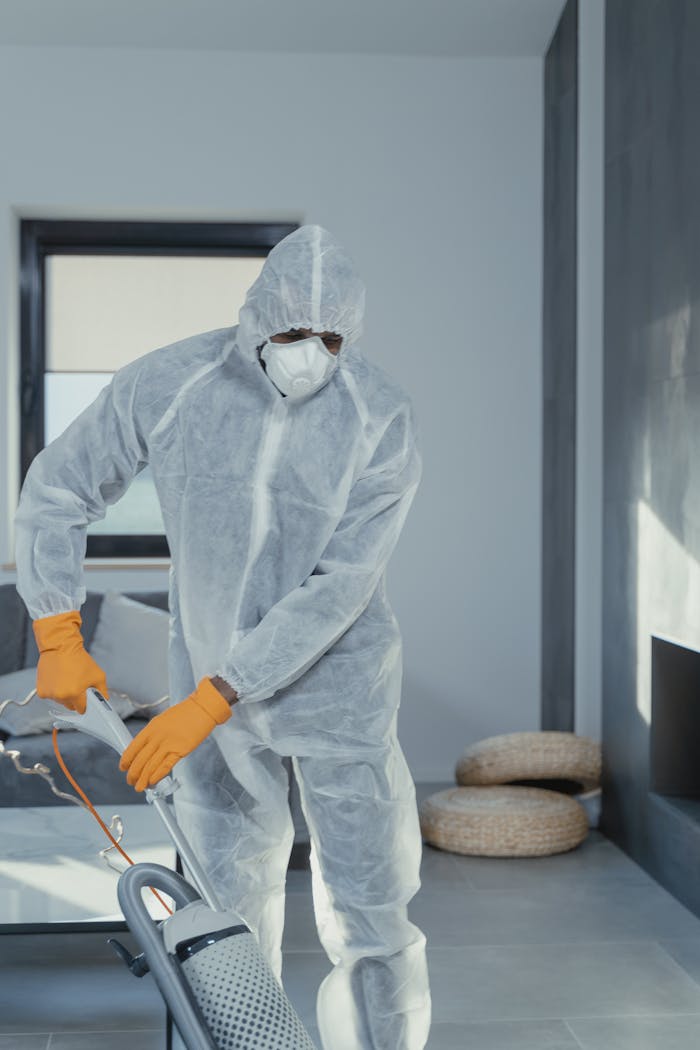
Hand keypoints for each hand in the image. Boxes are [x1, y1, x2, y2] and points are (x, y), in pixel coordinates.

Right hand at [33, 610, 108, 714]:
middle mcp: (60, 696)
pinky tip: (58, 679)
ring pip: (60, 701)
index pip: (82, 709)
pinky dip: (54, 691)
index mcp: (75, 694)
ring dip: (64, 694)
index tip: (86, 698)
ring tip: (67, 679)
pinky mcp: (41, 691)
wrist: (60, 647)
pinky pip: (51, 696)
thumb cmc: (79, 659)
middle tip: (77, 685)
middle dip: (75, 699)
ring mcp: (49, 694)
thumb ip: (103, 691)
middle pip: (70, 707)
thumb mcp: (98, 675)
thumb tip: (104, 700)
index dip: (85, 703)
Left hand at [119, 676, 232, 791]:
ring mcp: (169, 744)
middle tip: (131, 781)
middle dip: (133, 774)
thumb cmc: (185, 713)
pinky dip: (157, 776)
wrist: (202, 709)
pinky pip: (165, 766)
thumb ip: (153, 733)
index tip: (123, 768)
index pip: (133, 748)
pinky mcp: (181, 750)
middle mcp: (157, 736)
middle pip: (140, 760)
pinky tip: (152, 781)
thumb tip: (145, 748)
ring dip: (143, 779)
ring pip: (150, 766)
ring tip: (140, 787)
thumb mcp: (162, 720)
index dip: (126, 760)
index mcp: (151, 728)